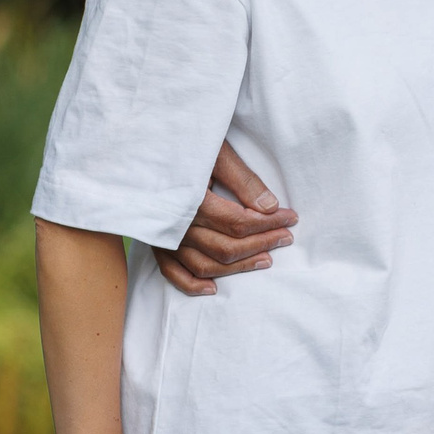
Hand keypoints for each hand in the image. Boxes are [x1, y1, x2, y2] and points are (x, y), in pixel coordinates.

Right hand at [151, 140, 296, 295]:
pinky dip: (192, 284)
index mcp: (191, 200)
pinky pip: (172, 272)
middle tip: (286, 237)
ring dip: (238, 267)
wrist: (143, 146)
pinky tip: (214, 289)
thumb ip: (242, 180)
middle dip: (261, 243)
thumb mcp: (216, 153)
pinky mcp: (156, 243)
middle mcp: (176, 224)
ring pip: (205, 264)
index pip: (238, 223)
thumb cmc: (181, 145)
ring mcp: (164, 238)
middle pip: (226, 247)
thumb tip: (270, 206)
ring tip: (266, 259)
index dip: (269, 223)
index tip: (290, 218)